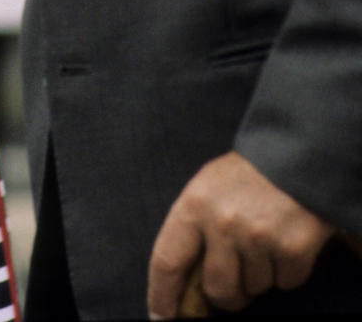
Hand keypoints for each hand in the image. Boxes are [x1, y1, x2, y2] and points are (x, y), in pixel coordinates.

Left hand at [147, 151, 334, 317]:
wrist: (297, 154)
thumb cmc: (245, 175)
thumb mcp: (206, 188)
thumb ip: (193, 228)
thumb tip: (184, 281)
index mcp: (194, 205)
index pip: (167, 261)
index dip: (162, 295)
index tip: (162, 317)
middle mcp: (222, 223)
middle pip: (217, 290)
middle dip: (227, 296)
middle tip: (236, 279)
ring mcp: (258, 237)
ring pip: (254, 289)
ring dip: (259, 276)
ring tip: (264, 242)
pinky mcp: (292, 249)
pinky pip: (285, 283)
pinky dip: (287, 271)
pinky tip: (285, 241)